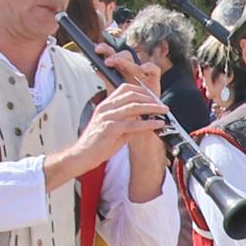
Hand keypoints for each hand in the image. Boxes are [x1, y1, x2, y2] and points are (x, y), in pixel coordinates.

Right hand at [44, 82, 163, 183]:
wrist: (82, 156)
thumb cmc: (96, 144)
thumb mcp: (114, 129)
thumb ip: (127, 123)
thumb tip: (144, 122)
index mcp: (105, 105)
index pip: (124, 89)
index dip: (141, 91)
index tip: (153, 97)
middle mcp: (106, 108)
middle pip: (131, 96)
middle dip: (150, 98)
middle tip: (162, 104)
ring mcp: (107, 118)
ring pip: (134, 107)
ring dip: (152, 108)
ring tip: (164, 110)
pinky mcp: (110, 129)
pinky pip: (133, 124)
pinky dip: (148, 123)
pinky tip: (157, 124)